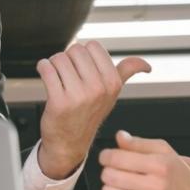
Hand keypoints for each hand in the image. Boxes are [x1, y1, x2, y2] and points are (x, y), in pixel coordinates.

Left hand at [35, 42, 150, 178]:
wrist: (70, 144)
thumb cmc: (88, 115)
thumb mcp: (112, 94)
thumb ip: (127, 73)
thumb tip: (146, 65)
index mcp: (113, 83)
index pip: (93, 46)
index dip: (84, 55)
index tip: (83, 69)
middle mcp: (98, 89)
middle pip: (76, 50)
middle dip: (69, 59)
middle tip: (69, 75)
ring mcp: (79, 96)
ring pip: (59, 58)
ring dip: (54, 64)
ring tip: (58, 78)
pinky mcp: (59, 101)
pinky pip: (46, 68)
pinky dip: (43, 68)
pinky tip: (48, 78)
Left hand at [98, 131, 189, 189]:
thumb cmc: (178, 173)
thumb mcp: (163, 151)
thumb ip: (138, 143)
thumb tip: (120, 136)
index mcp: (158, 165)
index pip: (116, 158)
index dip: (106, 155)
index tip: (107, 156)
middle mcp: (155, 186)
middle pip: (110, 176)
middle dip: (107, 171)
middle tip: (115, 170)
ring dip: (109, 188)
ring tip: (120, 185)